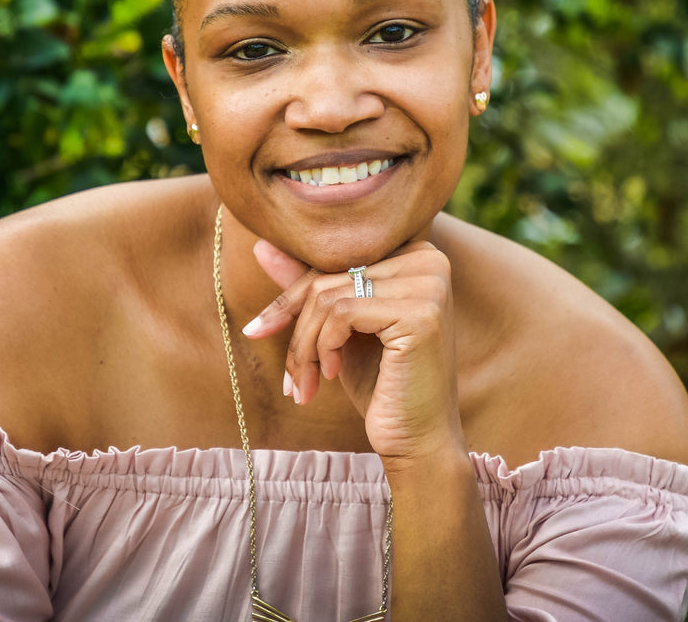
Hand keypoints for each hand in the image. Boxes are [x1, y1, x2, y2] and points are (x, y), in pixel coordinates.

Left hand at [244, 241, 464, 459]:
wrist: (418, 441)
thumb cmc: (381, 384)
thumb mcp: (339, 330)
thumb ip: (310, 286)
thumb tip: (261, 246)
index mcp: (415, 254)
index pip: (335, 260)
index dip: (293, 297)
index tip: (258, 329)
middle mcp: (429, 259)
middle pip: (330, 276)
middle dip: (297, 329)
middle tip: (288, 378)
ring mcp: (429, 284)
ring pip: (329, 296)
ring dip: (304, 347)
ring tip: (303, 384)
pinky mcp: (421, 312)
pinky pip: (342, 313)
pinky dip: (324, 347)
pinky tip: (333, 375)